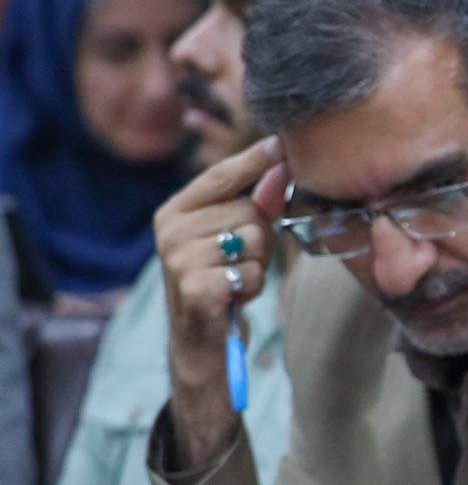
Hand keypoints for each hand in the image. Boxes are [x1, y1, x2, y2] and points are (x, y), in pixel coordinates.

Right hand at [154, 137, 288, 470]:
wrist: (203, 341)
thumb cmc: (223, 282)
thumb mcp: (239, 238)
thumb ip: (258, 202)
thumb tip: (280, 165)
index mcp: (174, 211)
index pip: (220, 176)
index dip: (253, 160)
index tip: (279, 143)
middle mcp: (170, 231)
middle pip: (249, 211)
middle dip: (260, 238)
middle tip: (240, 262)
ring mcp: (179, 259)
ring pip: (253, 240)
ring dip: (257, 265)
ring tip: (236, 280)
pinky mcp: (194, 288)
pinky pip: (250, 272)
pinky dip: (252, 286)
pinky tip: (234, 297)